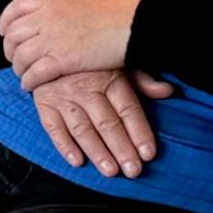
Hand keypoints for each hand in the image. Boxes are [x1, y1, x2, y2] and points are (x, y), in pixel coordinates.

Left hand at [0, 0, 137, 88]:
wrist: (129, 25)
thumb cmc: (110, 14)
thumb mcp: (77, 0)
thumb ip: (57, 8)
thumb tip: (44, 15)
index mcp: (49, 0)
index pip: (16, 8)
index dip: (6, 21)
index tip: (4, 31)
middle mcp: (45, 18)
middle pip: (13, 35)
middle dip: (10, 49)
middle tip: (14, 58)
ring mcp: (51, 39)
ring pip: (20, 57)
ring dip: (18, 68)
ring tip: (23, 74)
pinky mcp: (60, 60)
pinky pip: (34, 73)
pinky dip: (28, 81)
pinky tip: (30, 85)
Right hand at [33, 68, 175, 177]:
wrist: (49, 42)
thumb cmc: (90, 58)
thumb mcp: (118, 62)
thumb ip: (142, 79)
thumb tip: (168, 91)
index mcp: (109, 78)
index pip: (128, 109)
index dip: (139, 132)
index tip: (149, 153)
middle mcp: (86, 88)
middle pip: (107, 123)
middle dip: (121, 149)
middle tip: (133, 170)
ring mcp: (63, 96)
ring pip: (82, 128)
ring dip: (97, 151)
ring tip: (110, 171)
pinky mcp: (44, 102)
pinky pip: (53, 127)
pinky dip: (64, 145)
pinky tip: (77, 161)